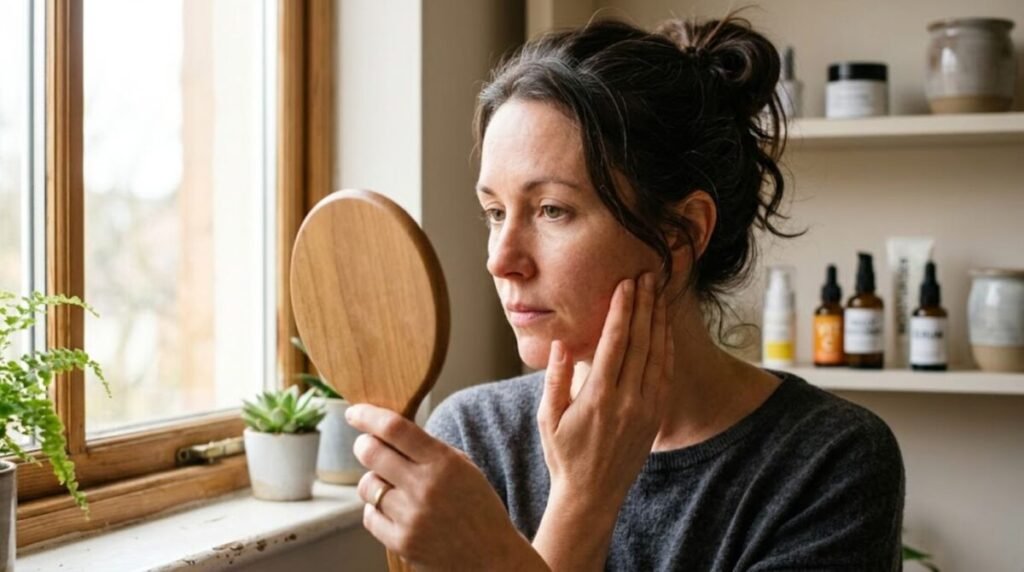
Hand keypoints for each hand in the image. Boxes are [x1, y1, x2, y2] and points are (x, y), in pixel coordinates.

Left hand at [346, 404, 544, 570]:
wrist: (492, 558)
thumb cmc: (478, 508)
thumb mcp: (464, 468)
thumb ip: (429, 450)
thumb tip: (386, 432)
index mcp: (444, 462)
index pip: (394, 429)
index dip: (367, 416)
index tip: (354, 413)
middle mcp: (425, 487)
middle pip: (371, 453)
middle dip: (364, 445)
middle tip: (367, 445)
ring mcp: (411, 517)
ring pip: (367, 485)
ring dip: (373, 481)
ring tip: (392, 486)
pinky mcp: (401, 542)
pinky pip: (369, 516)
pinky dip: (377, 509)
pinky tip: (395, 510)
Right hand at [537, 272, 673, 507]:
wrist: (592, 495)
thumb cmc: (564, 455)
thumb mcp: (548, 417)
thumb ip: (556, 378)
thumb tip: (562, 342)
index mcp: (598, 398)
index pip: (614, 343)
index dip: (622, 310)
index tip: (625, 284)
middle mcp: (627, 401)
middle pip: (641, 342)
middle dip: (644, 305)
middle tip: (647, 276)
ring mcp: (646, 409)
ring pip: (658, 354)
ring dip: (659, 320)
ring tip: (659, 292)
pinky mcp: (656, 417)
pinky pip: (665, 374)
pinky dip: (666, 347)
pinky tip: (664, 328)